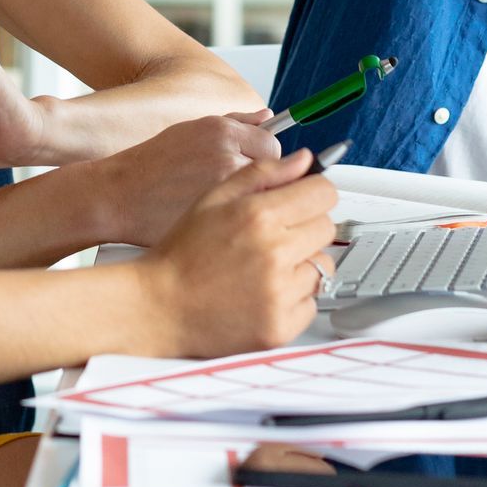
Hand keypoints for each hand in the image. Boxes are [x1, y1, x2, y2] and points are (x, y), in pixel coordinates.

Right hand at [89, 113, 284, 246]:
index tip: (251, 168)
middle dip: (260, 183)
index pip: (272, 146)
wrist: (119, 196)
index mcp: (223, 131)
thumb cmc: (152, 164)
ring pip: (262, 201)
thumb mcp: (192, 130)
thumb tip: (268, 117)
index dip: (264, 160)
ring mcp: (224, 190)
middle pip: (273, 175)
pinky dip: (237, 223)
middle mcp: (227, 157)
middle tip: (235, 190)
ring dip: (250, 203)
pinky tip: (216, 222)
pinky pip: (247, 221)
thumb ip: (237, 122)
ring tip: (224, 207)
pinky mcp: (218, 219)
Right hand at [140, 151, 339, 356]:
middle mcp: (273, 254)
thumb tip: (303, 160)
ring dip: (302, 264)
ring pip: (323, 266)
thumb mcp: (213, 198)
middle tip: (274, 236)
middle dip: (305, 227)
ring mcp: (279, 294)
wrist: (159, 307)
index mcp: (257, 216)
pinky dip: (294, 298)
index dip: (313, 193)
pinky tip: (263, 293)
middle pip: (327, 228)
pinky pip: (311, 303)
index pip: (323, 193)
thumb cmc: (181, 253)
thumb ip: (263, 174)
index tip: (303, 200)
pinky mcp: (281, 326)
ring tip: (266, 267)